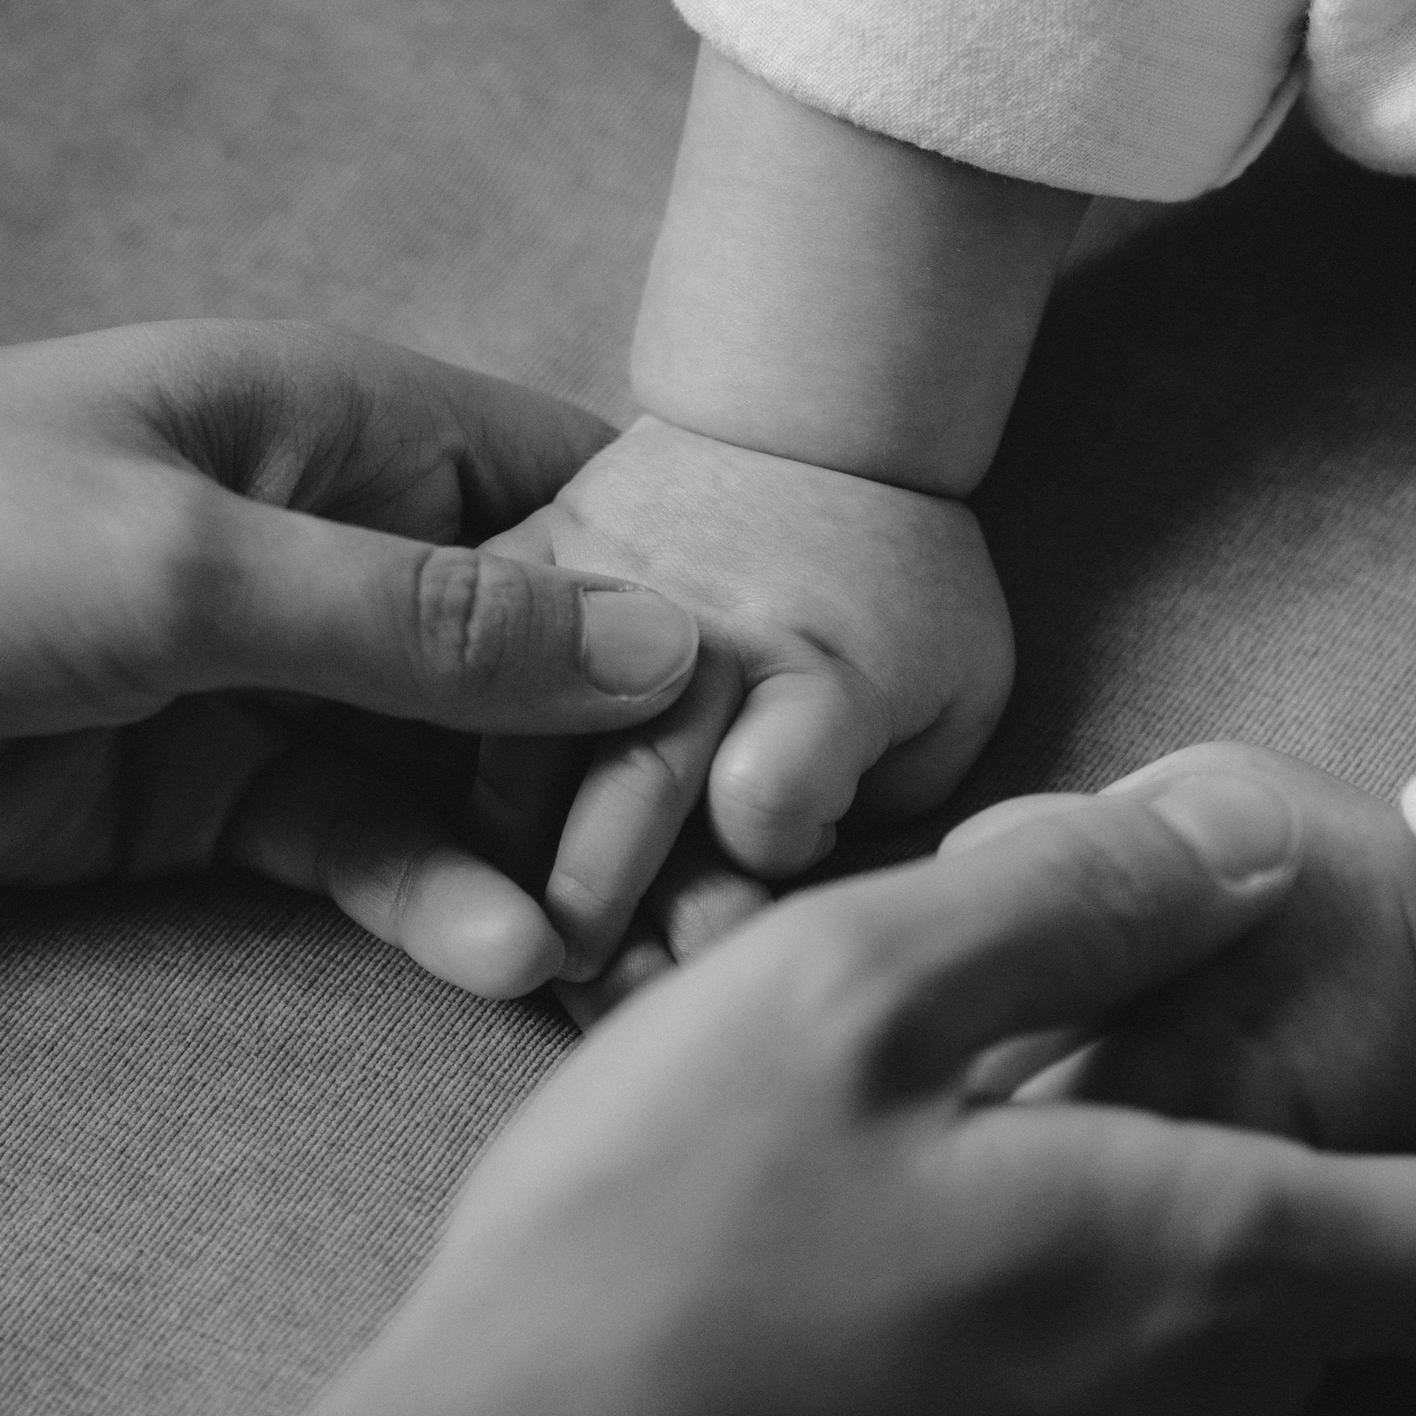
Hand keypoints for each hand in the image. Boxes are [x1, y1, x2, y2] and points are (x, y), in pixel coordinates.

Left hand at [0, 322, 699, 996]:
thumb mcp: (186, 567)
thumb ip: (421, 619)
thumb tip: (658, 640)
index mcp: (341, 425)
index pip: (573, 497)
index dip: (679, 599)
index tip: (776, 720)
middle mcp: (335, 541)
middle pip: (537, 657)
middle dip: (628, 771)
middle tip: (721, 893)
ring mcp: (275, 671)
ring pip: (460, 770)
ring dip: (542, 861)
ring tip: (620, 960)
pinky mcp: (210, 790)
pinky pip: (357, 844)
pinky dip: (426, 903)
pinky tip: (498, 966)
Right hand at [376, 766, 1415, 1415]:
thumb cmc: (658, 1251)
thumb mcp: (850, 989)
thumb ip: (1075, 905)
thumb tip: (1232, 864)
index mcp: (1208, 1269)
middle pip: (1337, 1256)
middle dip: (1287, 1124)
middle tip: (1096, 1009)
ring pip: (1213, 1312)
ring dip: (1150, 1195)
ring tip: (945, 1109)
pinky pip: (1117, 1380)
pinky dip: (1077, 1277)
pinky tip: (893, 1227)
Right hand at [468, 414, 1014, 981]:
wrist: (810, 423)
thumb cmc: (895, 593)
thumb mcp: (950, 702)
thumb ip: (881, 805)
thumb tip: (784, 897)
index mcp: (822, 670)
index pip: (774, 795)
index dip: (767, 855)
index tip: (769, 879)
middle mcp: (706, 634)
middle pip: (636, 788)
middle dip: (610, 908)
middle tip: (605, 992)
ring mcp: (601, 596)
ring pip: (526, 755)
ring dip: (521, 865)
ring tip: (538, 950)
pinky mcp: (522, 571)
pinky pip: (465, 693)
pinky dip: (472, 783)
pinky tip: (486, 854)